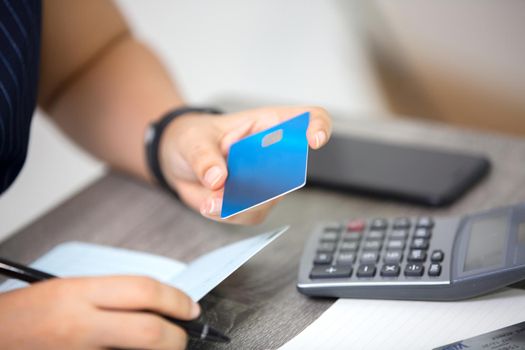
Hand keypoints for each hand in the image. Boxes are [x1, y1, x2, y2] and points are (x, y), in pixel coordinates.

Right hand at [0, 276, 199, 349]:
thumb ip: (111, 297)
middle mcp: (81, 326)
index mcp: (80, 294)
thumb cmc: (26, 315)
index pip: (144, 291)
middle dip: (177, 337)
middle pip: (149, 333)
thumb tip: (156, 306)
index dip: (176, 299)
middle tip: (182, 334)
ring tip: (162, 346)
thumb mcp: (68, 291)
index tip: (190, 307)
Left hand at [159, 106, 331, 223]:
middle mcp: (274, 154)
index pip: (308, 119)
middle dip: (263, 184)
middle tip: (229, 184)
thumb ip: (205, 158)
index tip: (313, 142)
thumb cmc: (193, 138)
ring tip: (210, 199)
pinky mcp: (253, 202)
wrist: (178, 161)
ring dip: (239, 205)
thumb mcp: (193, 140)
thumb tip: (219, 178)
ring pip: (269, 200)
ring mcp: (266, 180)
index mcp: (268, 125)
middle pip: (292, 171)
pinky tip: (210, 204)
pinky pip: (250, 215)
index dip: (318, 127)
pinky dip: (227, 214)